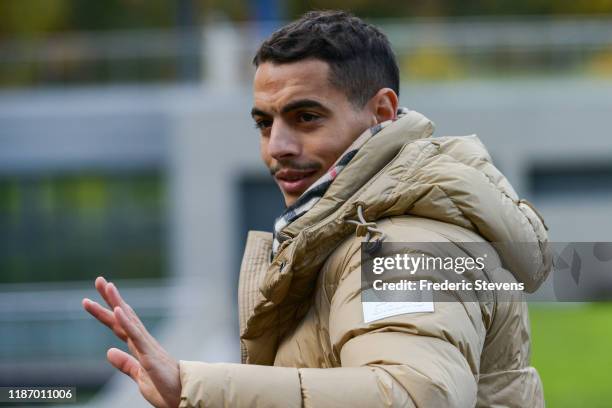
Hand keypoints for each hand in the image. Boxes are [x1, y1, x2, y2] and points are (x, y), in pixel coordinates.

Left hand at [82, 277, 180, 407]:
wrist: (183, 396)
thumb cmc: (165, 387)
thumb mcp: (139, 376)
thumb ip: (125, 364)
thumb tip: (108, 352)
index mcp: (139, 346)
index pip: (120, 325)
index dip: (107, 311)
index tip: (94, 297)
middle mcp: (142, 341)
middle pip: (123, 316)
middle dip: (110, 298)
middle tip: (99, 280)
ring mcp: (147, 346)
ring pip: (129, 320)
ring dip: (116, 302)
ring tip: (107, 286)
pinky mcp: (150, 355)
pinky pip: (136, 335)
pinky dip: (126, 321)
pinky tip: (117, 310)